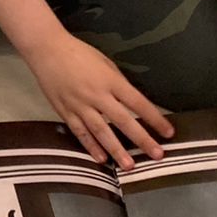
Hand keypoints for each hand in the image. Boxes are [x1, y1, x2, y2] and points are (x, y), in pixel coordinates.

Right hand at [22, 34, 173, 168]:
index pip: (138, 103)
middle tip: (157, 155)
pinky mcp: (65, 112)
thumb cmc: (79, 53)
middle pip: (123, 121)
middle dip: (142, 139)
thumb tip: (130, 103)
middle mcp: (97, 95)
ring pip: (102, 132)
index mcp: (110, 81)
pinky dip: (91, 146)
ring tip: (130, 166)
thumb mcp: (105, 63)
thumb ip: (117, 83)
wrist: (47, 50)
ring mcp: (80, 106)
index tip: (168, 132)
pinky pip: (80, 132)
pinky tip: (101, 159)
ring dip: (117, 150)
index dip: (154, 118)